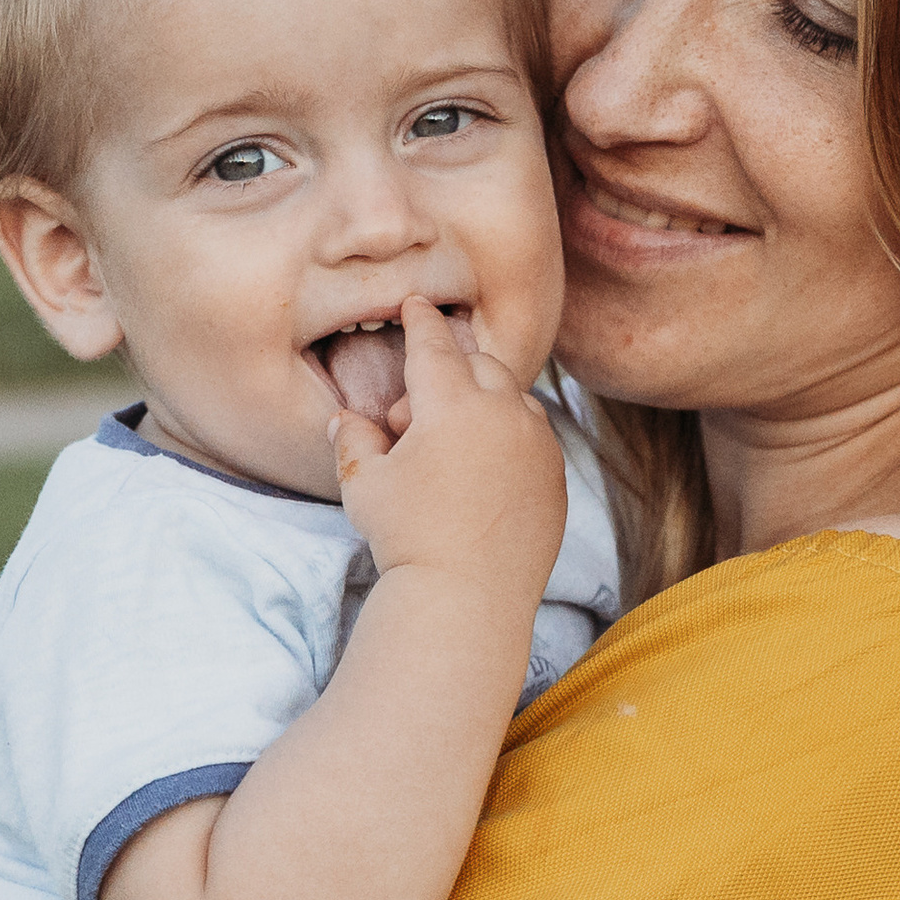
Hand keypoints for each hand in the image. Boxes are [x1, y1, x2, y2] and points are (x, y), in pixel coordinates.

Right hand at [332, 289, 567, 607]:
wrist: (468, 595)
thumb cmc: (407, 537)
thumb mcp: (363, 485)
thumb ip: (353, 440)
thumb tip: (343, 419)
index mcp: (452, 402)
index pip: (433, 344)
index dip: (421, 320)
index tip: (417, 304)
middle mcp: (502, 412)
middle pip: (479, 363)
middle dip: (451, 367)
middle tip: (414, 414)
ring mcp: (537, 442)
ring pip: (514, 395)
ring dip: (485, 398)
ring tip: (451, 442)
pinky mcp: (556, 475)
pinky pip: (536, 434)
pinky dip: (512, 432)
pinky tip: (486, 465)